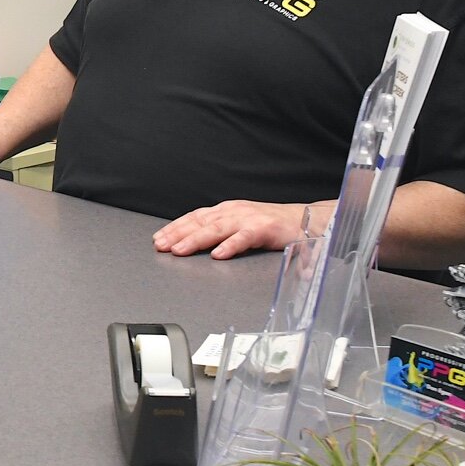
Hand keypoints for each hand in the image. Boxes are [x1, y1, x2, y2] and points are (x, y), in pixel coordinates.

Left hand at [153, 200, 310, 259]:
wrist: (306, 219)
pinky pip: (245, 238)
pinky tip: (218, 255)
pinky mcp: (265, 229)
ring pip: (217, 229)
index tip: (158, 239)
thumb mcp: (240, 225)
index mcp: (226, 210)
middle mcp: (234, 211)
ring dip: (196, 240)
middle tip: (161, 246)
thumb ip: (220, 232)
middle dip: (178, 234)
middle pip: (200, 222)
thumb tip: (193, 242)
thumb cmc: (271, 225)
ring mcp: (249, 219)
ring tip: (180, 250)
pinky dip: (230, 246)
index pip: (195, 217)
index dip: (175, 227)